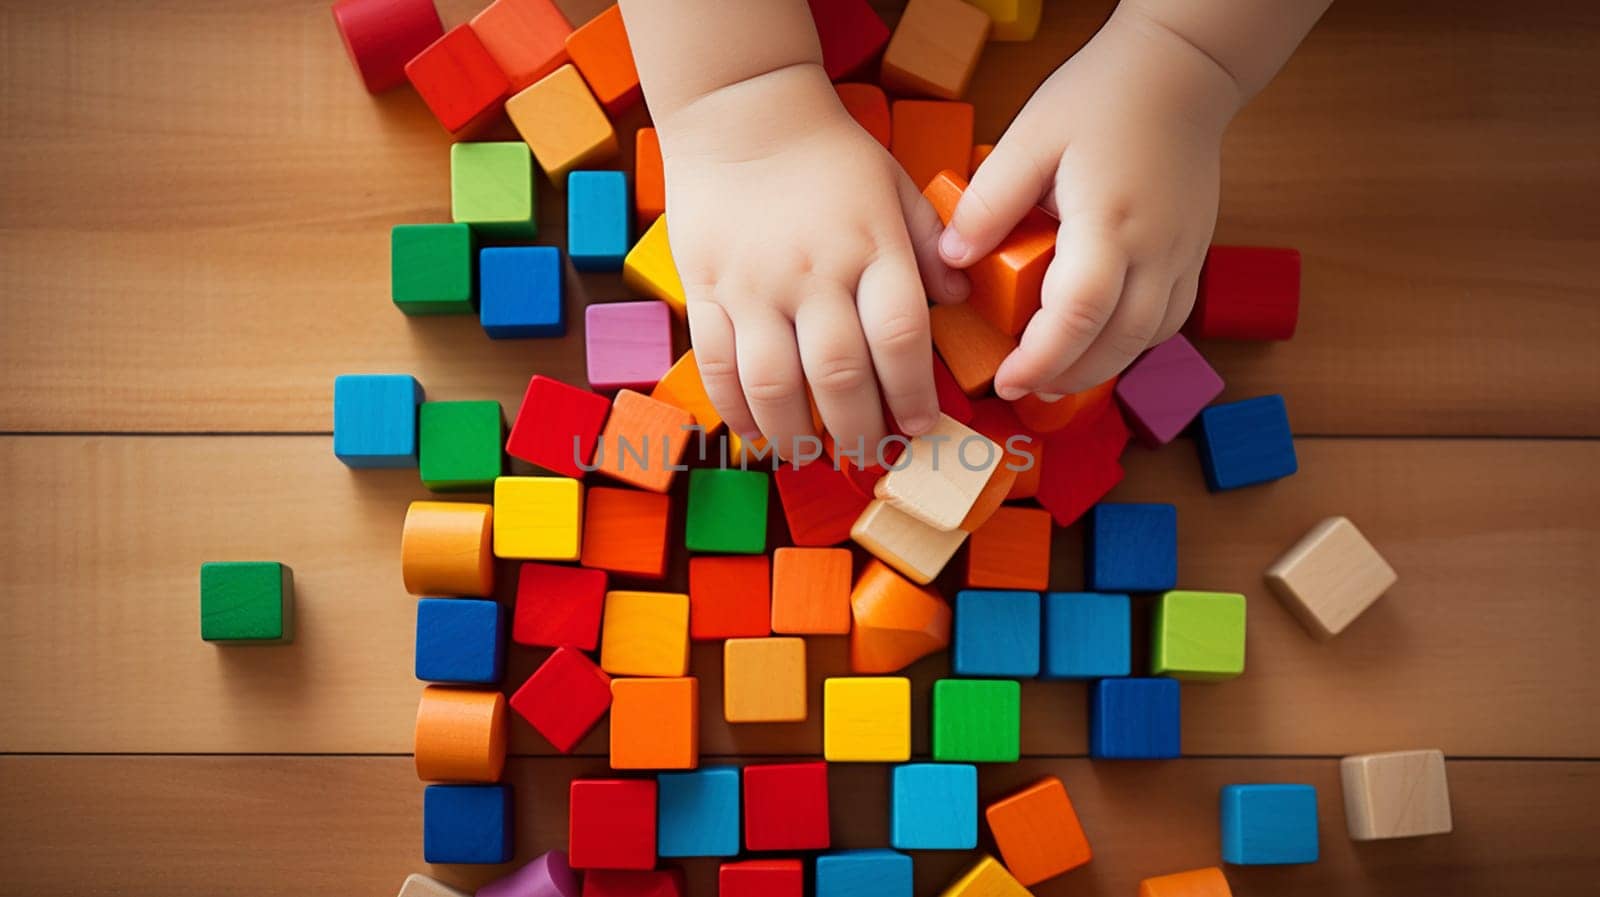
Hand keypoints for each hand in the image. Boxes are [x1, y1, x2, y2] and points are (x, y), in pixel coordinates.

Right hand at [657, 64, 964, 456]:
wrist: (739, 115)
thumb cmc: (829, 155)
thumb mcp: (895, 186)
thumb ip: (929, 245)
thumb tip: (961, 300)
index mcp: (871, 247)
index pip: (901, 338)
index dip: (914, 394)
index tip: (921, 426)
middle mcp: (814, 273)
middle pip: (840, 374)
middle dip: (860, 430)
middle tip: (870, 455)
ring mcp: (755, 285)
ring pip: (774, 382)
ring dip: (796, 433)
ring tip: (812, 454)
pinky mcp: (706, 289)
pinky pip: (717, 365)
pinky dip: (736, 411)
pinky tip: (756, 434)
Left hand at [937, 11, 1241, 399]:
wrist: (1181, 73)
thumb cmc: (1102, 97)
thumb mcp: (1030, 137)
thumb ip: (990, 201)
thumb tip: (951, 261)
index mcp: (1107, 220)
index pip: (1078, 311)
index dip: (1041, 357)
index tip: (1005, 380)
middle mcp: (1154, 248)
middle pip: (1118, 342)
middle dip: (1066, 376)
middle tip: (1021, 389)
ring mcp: (1182, 255)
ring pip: (1147, 339)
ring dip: (1100, 367)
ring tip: (1052, 377)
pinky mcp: (1193, 254)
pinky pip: (1167, 320)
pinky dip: (1129, 343)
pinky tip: (1096, 342)